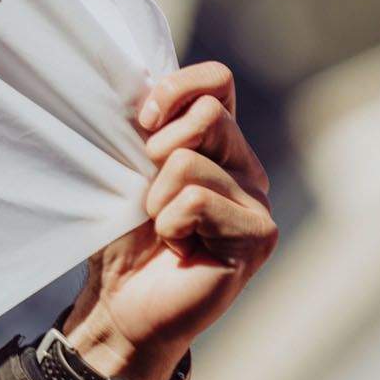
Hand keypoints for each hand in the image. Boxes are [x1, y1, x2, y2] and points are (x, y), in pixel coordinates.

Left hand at [60, 62, 276, 379]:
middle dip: (157, 148)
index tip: (142, 121)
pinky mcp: (258, 233)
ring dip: (157, 198)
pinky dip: (170, 225)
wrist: (121, 301)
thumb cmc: (120, 234)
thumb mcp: (123, 169)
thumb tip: (137, 79)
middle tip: (147, 193)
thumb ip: (143, 129)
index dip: (177, 89)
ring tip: (165, 229)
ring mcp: (256, 199)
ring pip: (191, 162)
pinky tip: (180, 247)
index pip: (217, 81)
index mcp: (214, 141)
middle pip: (208, 113)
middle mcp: (243, 164)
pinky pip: (197, 201)